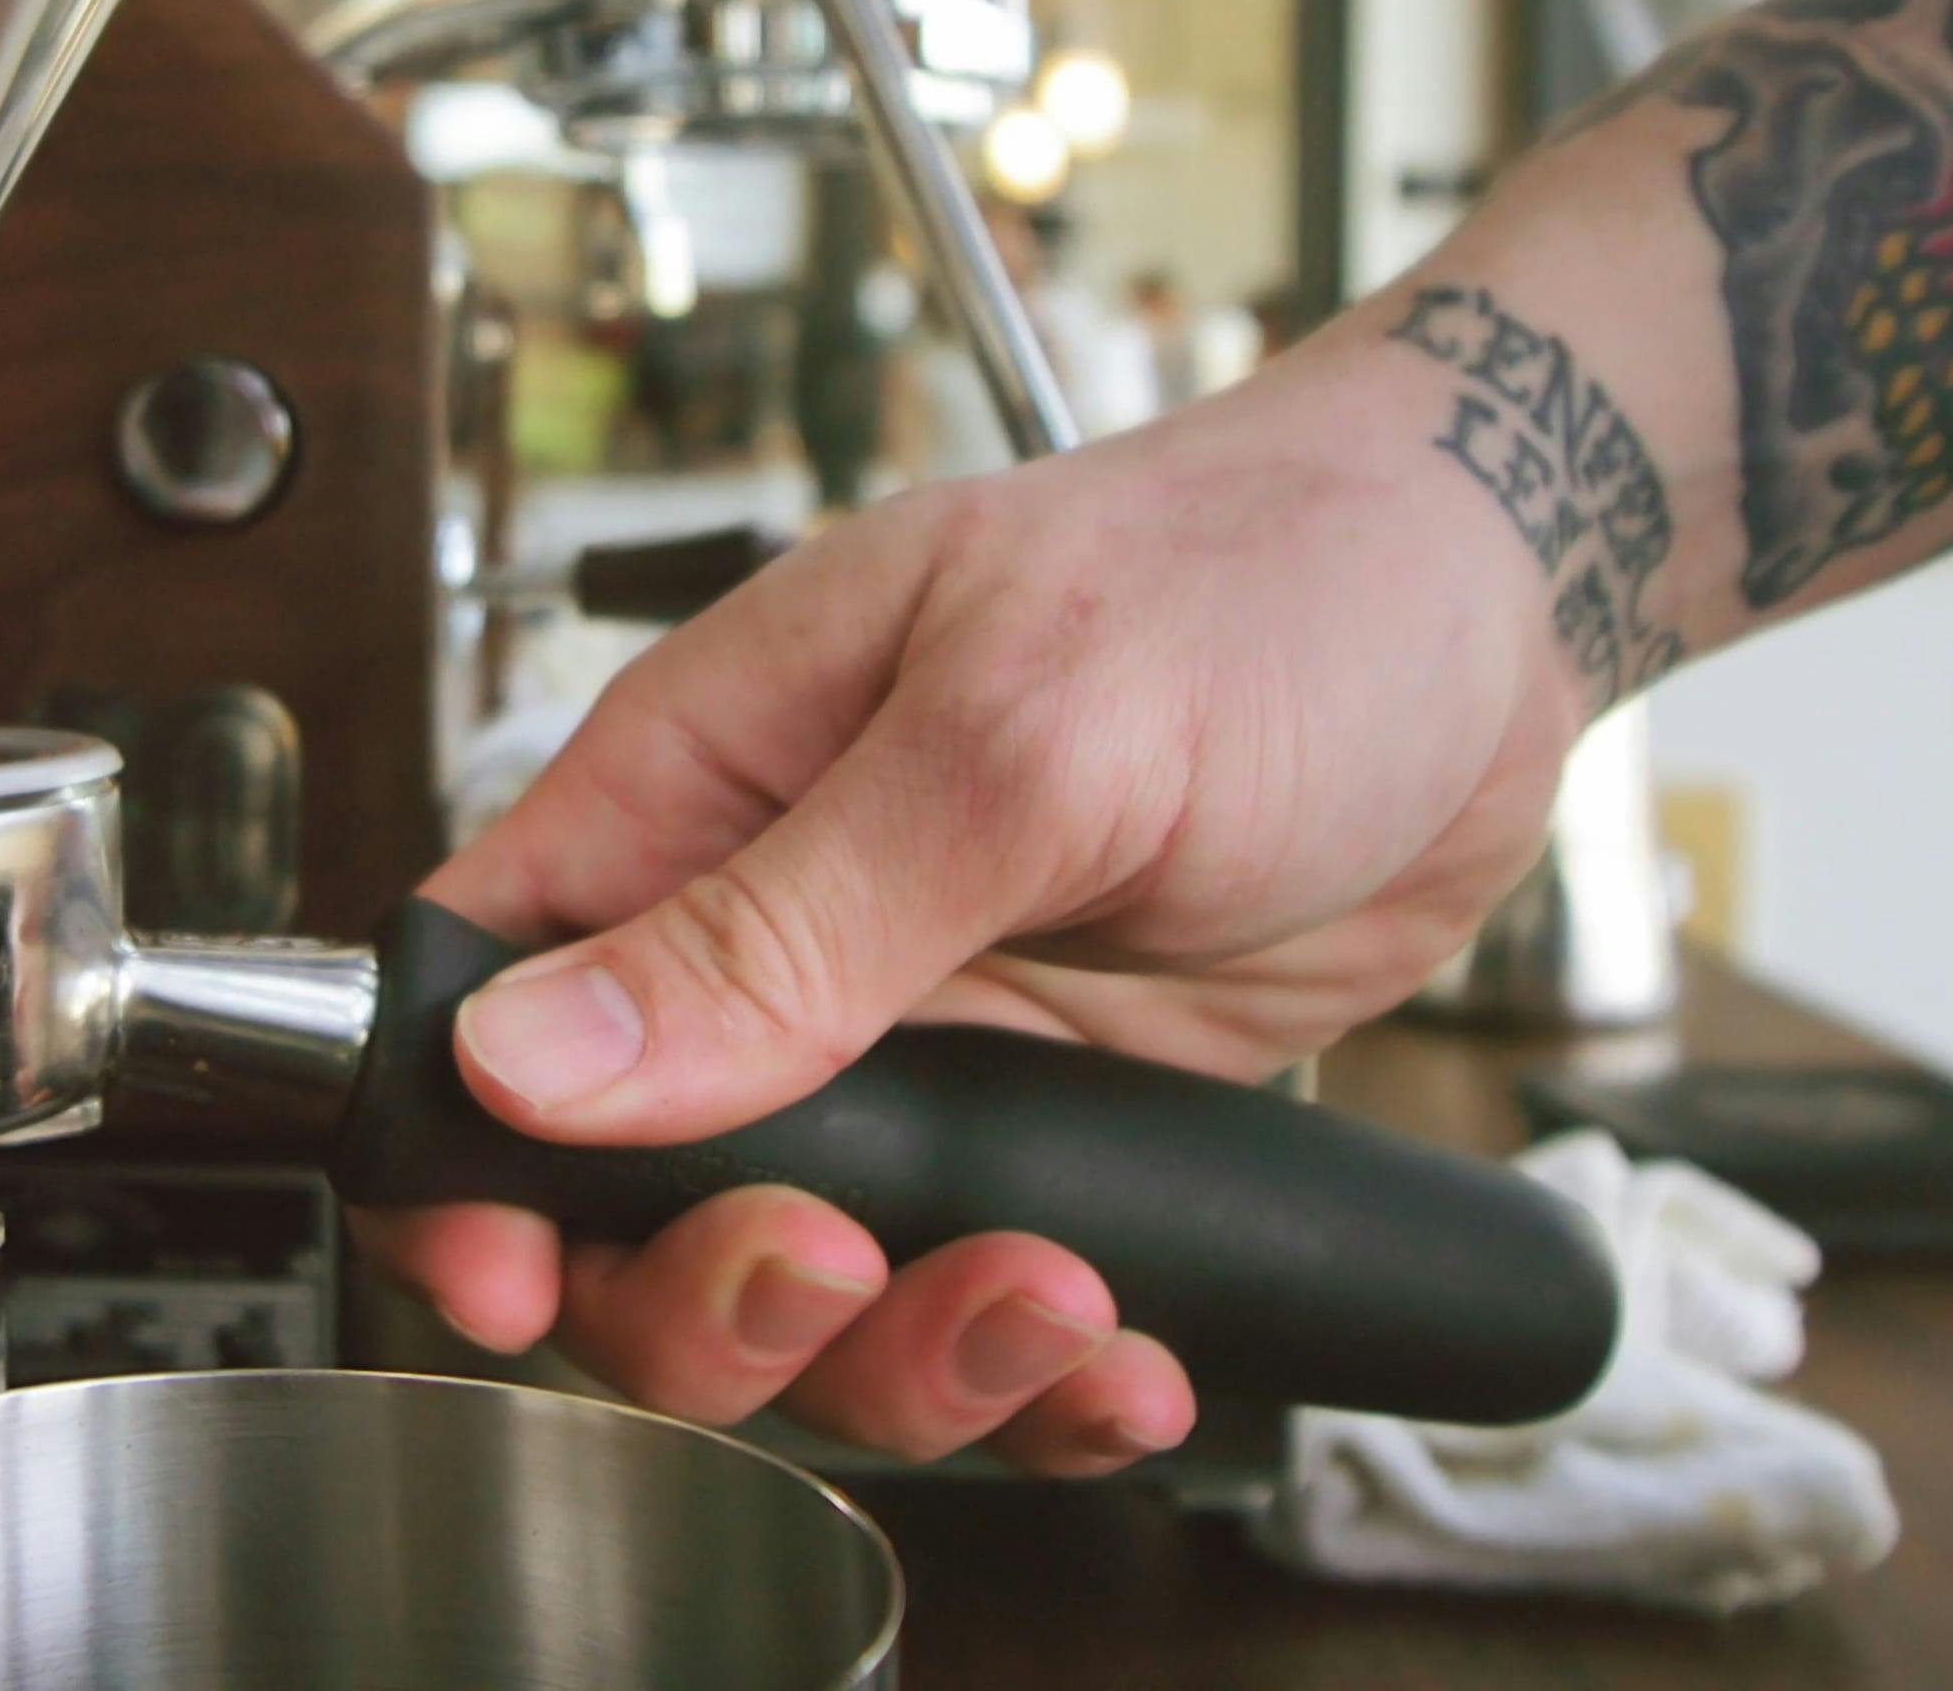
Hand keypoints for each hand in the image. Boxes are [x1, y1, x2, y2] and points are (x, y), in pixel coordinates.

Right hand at [363, 342, 1589, 1474]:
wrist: (1492, 610)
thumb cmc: (1257, 574)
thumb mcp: (1014, 735)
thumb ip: (778, 920)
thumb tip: (530, 1054)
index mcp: (699, 786)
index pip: (477, 992)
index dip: (461, 1164)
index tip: (519, 1274)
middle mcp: (773, 932)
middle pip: (621, 1205)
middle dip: (710, 1297)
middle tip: (839, 1273)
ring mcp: (911, 1046)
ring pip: (805, 1294)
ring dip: (907, 1359)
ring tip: (1055, 1306)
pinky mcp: (1044, 1128)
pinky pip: (979, 1308)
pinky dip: (1043, 1378)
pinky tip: (1127, 1361)